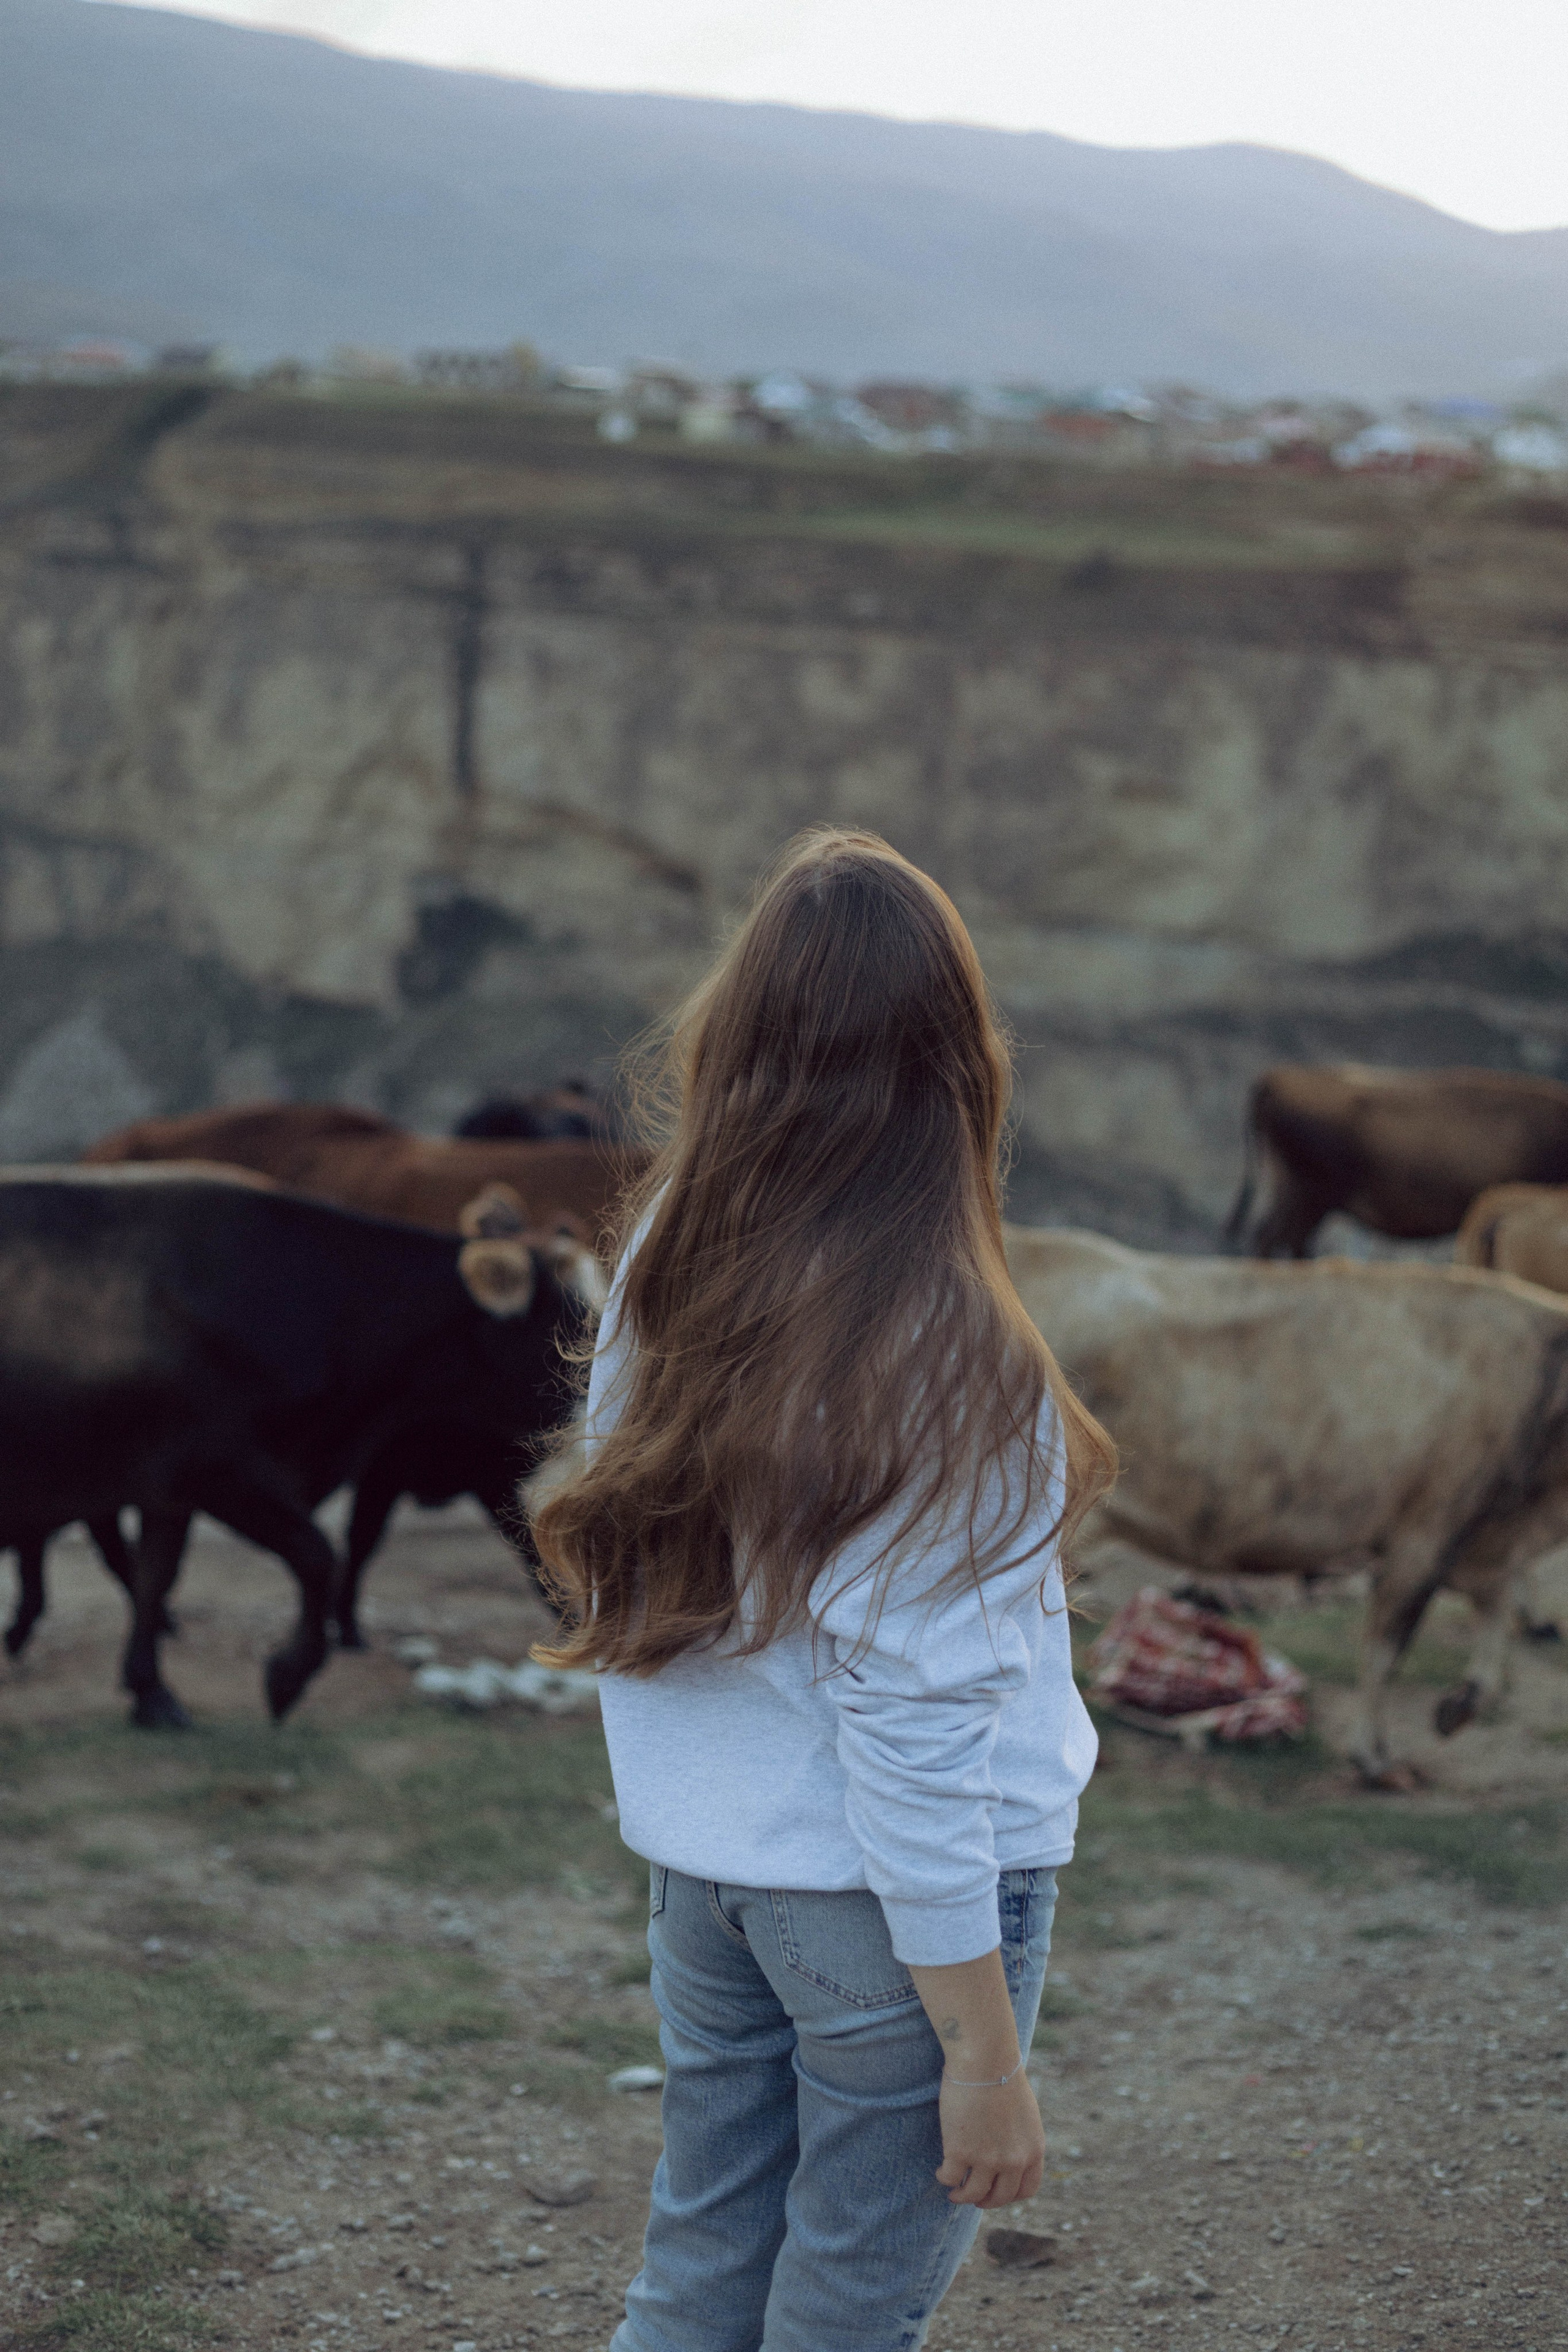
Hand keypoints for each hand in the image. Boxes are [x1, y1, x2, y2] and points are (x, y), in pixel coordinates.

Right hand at [935, 2065, 1045, 2206]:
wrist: (985, 2059)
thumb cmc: (1001, 2075)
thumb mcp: (1024, 2113)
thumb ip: (1019, 2138)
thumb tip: (1007, 2151)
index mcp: (1033, 2150)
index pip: (1026, 2190)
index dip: (1010, 2196)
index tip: (997, 2193)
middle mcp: (1013, 2160)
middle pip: (1000, 2197)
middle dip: (985, 2201)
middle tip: (973, 2197)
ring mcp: (986, 2159)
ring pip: (973, 2194)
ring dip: (962, 2196)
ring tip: (954, 2193)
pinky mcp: (960, 2152)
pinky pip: (950, 2178)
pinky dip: (945, 2178)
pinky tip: (941, 2172)